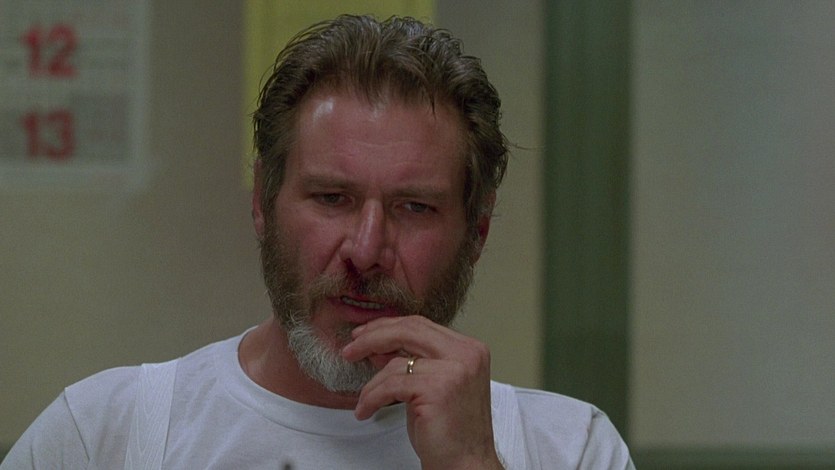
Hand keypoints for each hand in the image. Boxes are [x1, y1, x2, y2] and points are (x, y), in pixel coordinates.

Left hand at [341, 315, 503, 469]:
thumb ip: (411, 363)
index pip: (420, 325)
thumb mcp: (430, 387)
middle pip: (408, 330)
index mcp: (468, 349)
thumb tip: (378, 346)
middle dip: (372, 338)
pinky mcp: (438, 389)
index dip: (387, 327)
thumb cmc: (451, 432)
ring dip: (372, 383)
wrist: (467, 464)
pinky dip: (372, 398)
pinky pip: (391, 386)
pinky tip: (366, 410)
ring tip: (364, 400)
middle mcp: (465, 354)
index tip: (363, 335)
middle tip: (349, 350)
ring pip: (395, 363)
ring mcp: (454, 370)